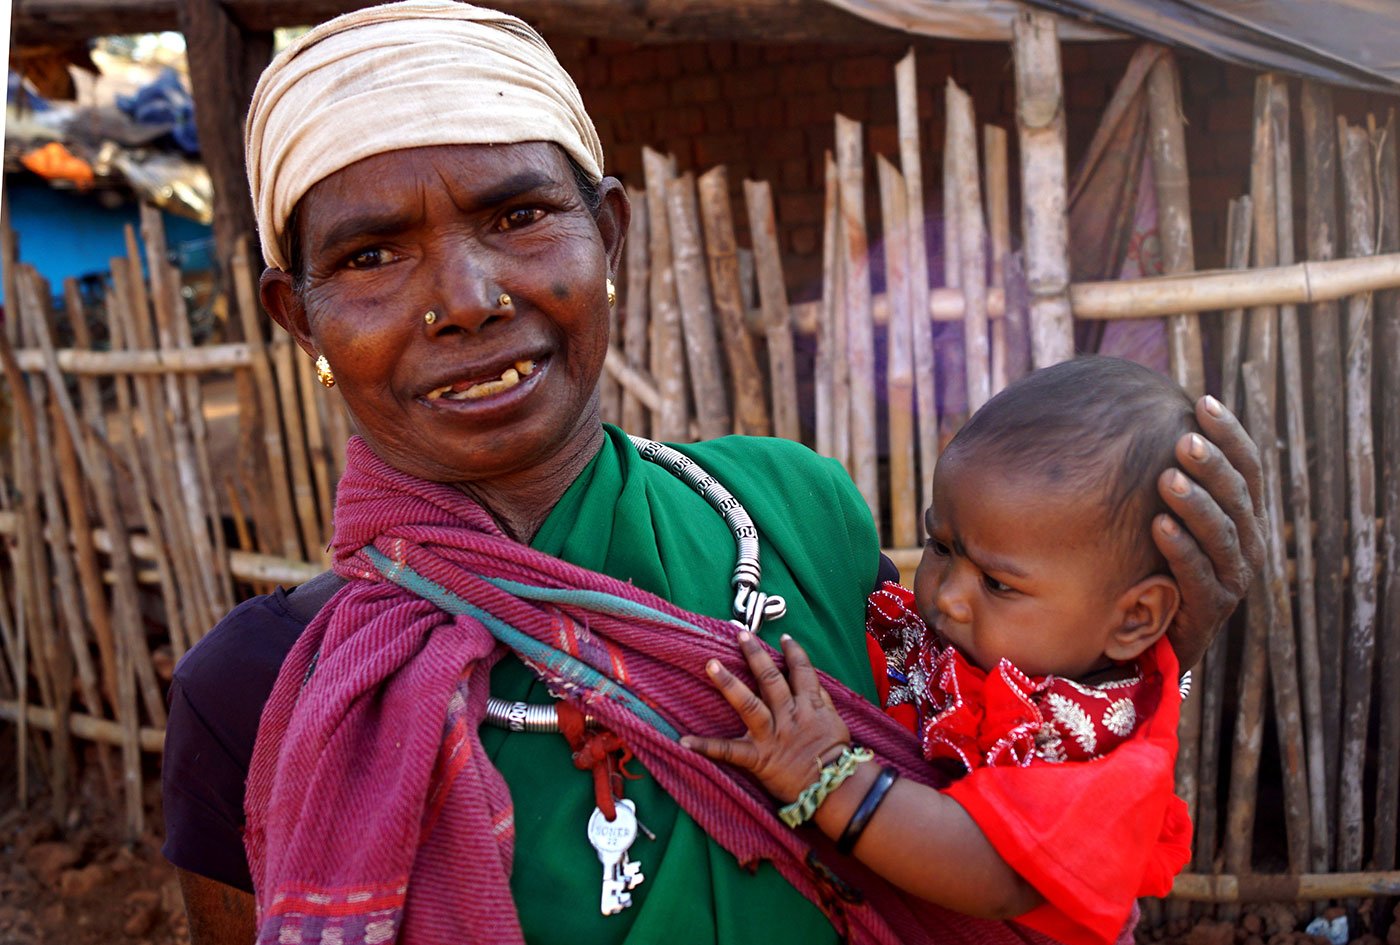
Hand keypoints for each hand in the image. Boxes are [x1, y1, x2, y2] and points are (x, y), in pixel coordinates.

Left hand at [681, 632, 851, 802]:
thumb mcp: (834, 721)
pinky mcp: (758, 757)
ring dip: (728, 683)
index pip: (801, 671)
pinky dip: (706, 746)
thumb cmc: (836, 755)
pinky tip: (684, 741)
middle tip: (740, 635)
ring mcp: (771, 735)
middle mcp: (788, 715)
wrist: (834, 787)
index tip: (783, 638)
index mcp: (809, 705)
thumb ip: (821, 699)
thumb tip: (810, 679)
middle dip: (755, 655)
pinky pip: (728, 751)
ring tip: (711, 664)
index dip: (793, 653)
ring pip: (748, 704)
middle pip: (770, 679)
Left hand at [1156, 394, 1265, 667]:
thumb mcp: (1165, 512)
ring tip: (1168, 478)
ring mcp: (1232, 578)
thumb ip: (1167, 474)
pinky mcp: (1211, 610)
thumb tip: (1139, 413)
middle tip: (1184, 438)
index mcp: (1243, 514)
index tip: (1203, 402)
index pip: (1247, 467)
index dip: (1230, 435)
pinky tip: (1159, 525)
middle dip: (1213, 466)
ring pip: (1223, 534)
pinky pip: (1198, 577)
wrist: (1154, 634)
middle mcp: (1247, 543)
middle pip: (1238, 496)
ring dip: (1197, 505)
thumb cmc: (1155, 558)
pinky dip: (1181, 550)